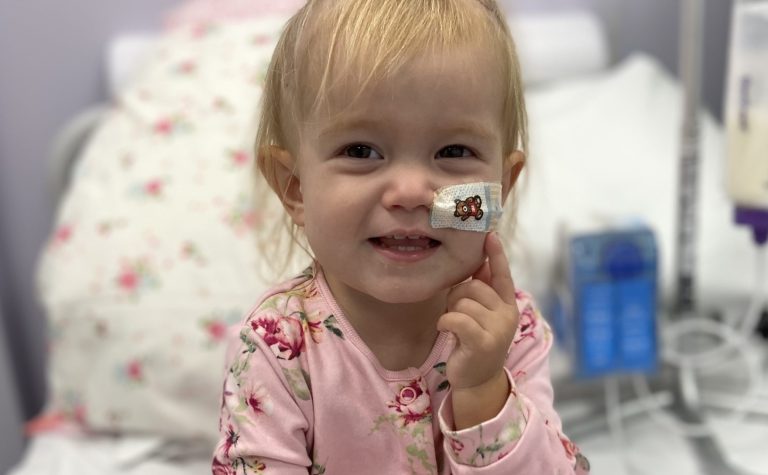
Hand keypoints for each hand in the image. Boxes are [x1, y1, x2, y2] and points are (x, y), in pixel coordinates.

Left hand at [437, 233, 519, 427]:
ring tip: (455, 327)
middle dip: (457, 297)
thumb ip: (482, 290)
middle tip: (457, 314)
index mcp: (507, 304)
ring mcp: (498, 329)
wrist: (477, 380)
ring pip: (463, 302)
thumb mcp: (480, 314)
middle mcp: (507, 314)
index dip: (496, 255)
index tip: (490, 235)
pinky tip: (446, 330)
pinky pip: (457, 318)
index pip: (502, 274)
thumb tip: (479, 261)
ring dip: (451, 312)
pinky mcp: (483, 342)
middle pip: (473, 286)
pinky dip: (446, 322)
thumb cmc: (474, 341)